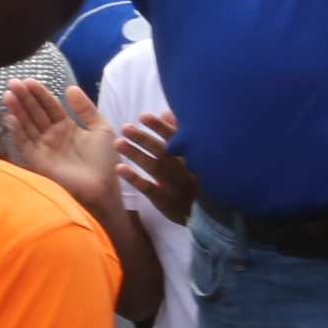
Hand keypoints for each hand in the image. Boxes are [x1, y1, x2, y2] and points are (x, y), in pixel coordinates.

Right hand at [0, 81, 121, 216]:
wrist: (103, 188)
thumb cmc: (105, 160)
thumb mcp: (100, 129)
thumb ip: (86, 109)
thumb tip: (70, 87)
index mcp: (66, 126)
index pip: (49, 106)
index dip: (40, 93)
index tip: (28, 79)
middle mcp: (51, 135)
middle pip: (35, 112)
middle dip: (24, 98)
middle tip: (13, 82)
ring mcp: (42, 147)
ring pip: (26, 124)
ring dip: (17, 110)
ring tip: (8, 94)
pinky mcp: (36, 160)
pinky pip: (24, 143)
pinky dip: (17, 131)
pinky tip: (11, 117)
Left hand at [116, 105, 196, 223]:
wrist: (209, 214)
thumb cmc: (198, 179)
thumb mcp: (195, 156)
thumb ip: (180, 134)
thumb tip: (167, 112)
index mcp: (193, 156)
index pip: (176, 139)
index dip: (160, 127)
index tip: (143, 116)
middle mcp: (185, 169)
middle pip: (163, 152)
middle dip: (144, 139)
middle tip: (125, 127)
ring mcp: (175, 185)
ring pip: (155, 167)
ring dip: (136, 154)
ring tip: (118, 143)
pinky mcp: (165, 200)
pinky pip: (149, 188)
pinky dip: (135, 178)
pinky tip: (120, 168)